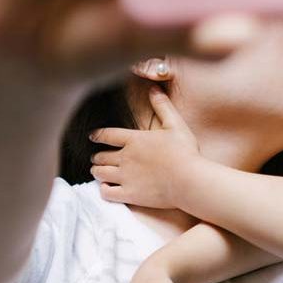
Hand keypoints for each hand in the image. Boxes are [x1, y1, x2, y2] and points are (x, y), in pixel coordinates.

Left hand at [90, 87, 201, 208]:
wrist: (190, 180)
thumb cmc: (185, 152)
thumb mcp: (176, 124)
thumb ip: (163, 106)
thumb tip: (154, 89)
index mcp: (134, 139)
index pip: (106, 134)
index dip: (96, 135)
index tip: (93, 136)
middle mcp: (125, 157)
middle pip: (100, 156)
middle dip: (97, 156)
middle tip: (98, 157)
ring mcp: (126, 177)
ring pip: (99, 173)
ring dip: (97, 171)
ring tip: (99, 171)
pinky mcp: (130, 194)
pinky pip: (107, 193)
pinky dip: (104, 190)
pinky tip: (108, 188)